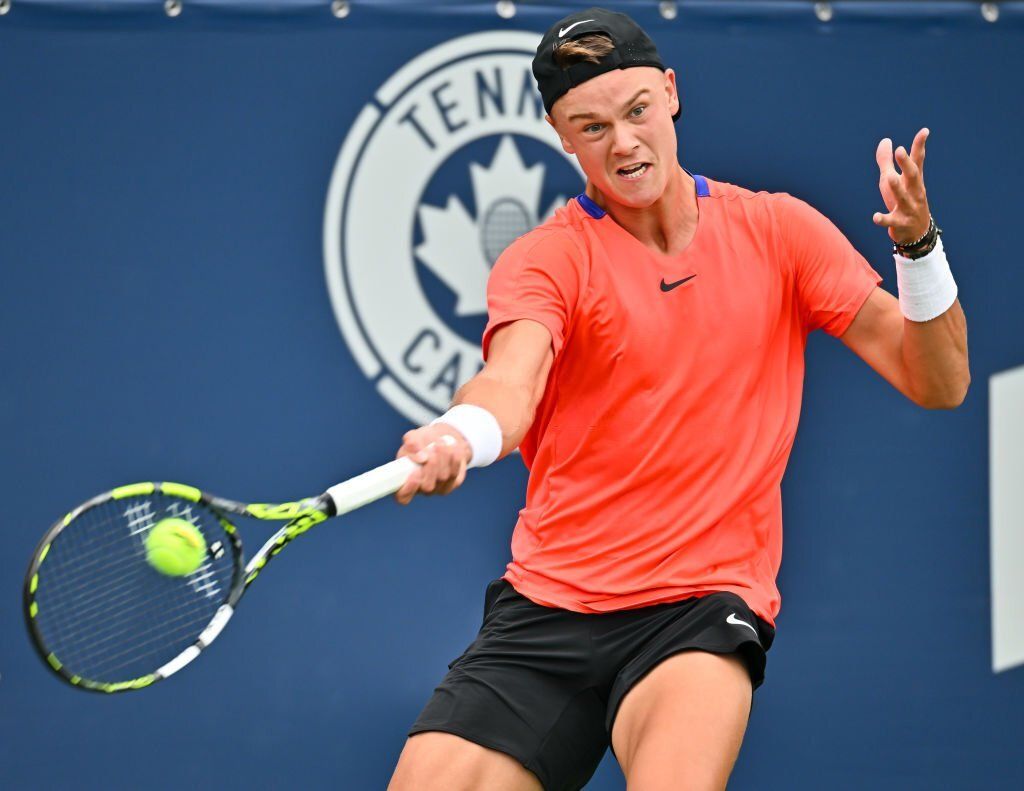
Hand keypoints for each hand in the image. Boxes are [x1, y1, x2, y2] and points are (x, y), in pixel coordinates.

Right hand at [394, 423, 472, 504]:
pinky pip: (455, 473)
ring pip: (443, 478)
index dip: (408, 489)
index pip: (403, 497)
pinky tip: (452, 448)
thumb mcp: (413, 437)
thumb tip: (421, 458)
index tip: (414, 472)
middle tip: (433, 447)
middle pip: (427, 486)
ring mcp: (438, 488)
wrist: (441, 440)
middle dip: (431, 465)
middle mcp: (421, 489)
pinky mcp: (453, 483)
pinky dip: (455, 458)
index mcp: (404, 480)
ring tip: (441, 443)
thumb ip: (412, 445)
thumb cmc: (422, 441)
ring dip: (443, 457)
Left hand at [873, 128, 930, 243]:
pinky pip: (891, 221)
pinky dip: (883, 219)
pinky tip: (875, 217)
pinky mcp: (900, 223)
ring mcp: (909, 208)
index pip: (918, 161)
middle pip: (912, 176)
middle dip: (906, 163)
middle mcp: (914, 192)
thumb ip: (886, 161)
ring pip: (903, 197)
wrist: (917, 233)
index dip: (920, 146)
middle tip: (900, 150)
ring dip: (896, 188)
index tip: (924, 131)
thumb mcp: (894, 180)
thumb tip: (885, 140)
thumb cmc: (904, 201)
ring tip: (888, 177)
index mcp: (913, 180)